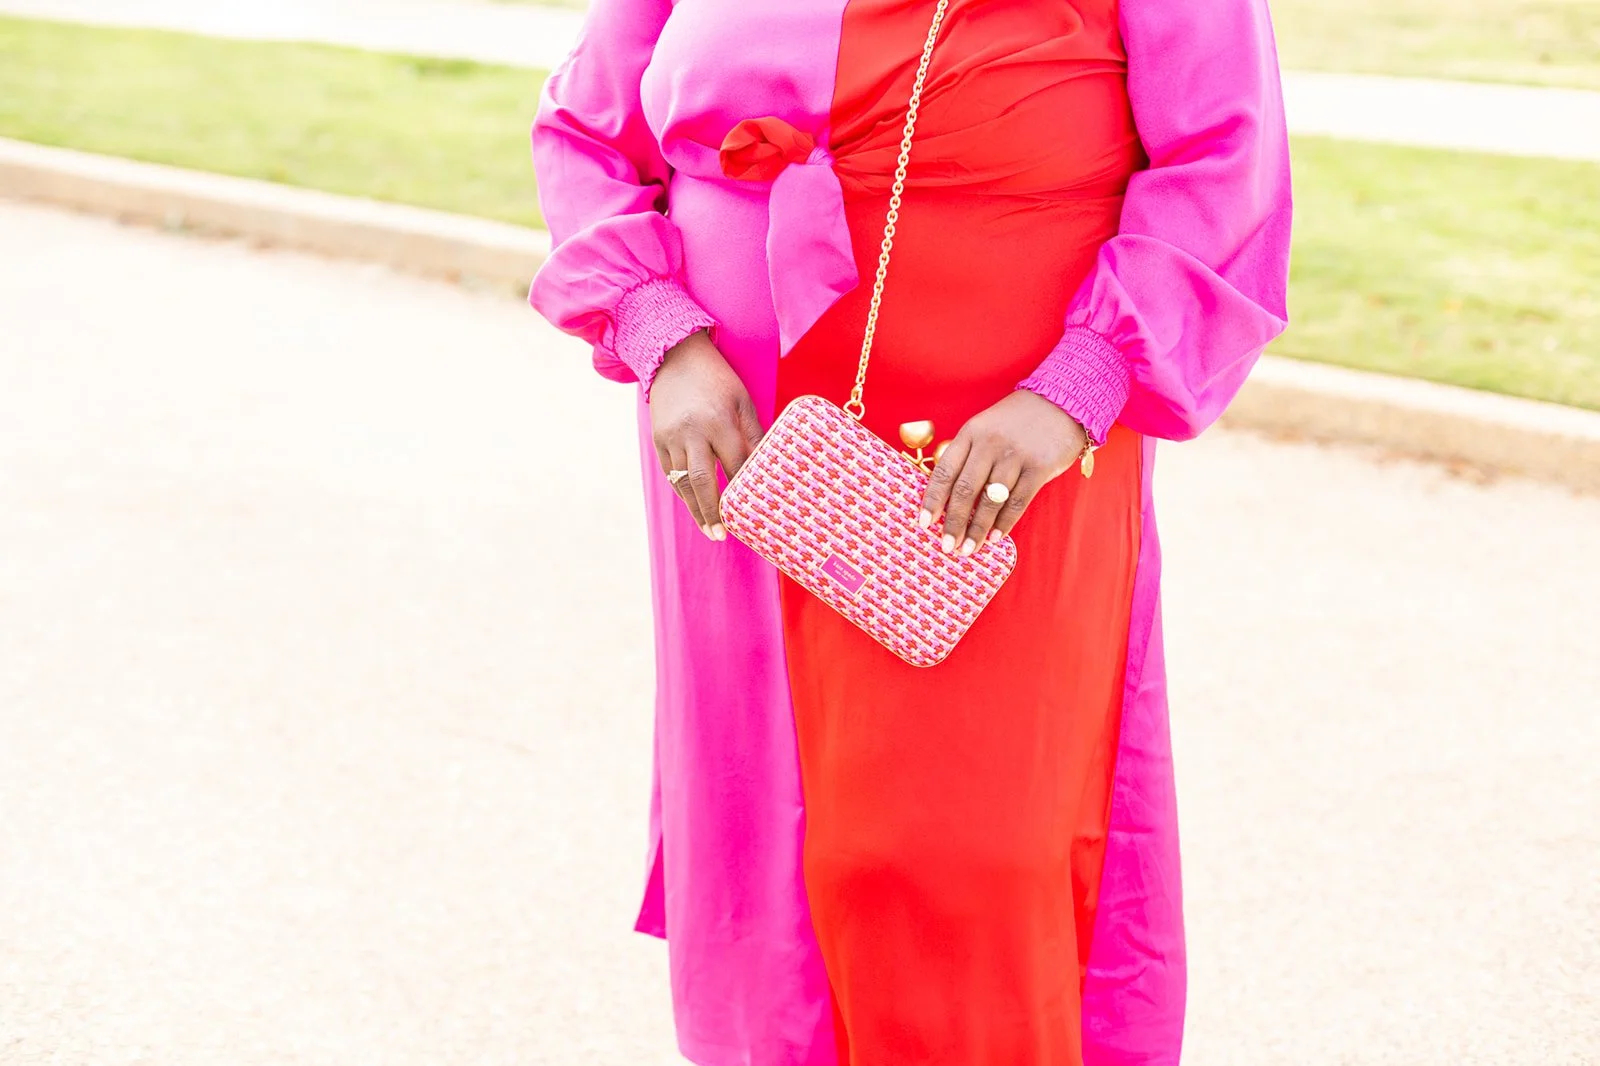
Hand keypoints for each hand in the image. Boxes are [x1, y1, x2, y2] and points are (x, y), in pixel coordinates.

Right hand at [650, 330, 762, 539]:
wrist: (674, 355)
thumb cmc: (717, 379)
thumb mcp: (743, 401)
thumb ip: (754, 434)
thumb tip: (768, 467)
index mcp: (719, 420)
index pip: (735, 464)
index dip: (744, 490)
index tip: (754, 511)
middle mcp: (692, 431)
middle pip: (704, 480)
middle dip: (713, 511)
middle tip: (723, 535)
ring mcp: (671, 437)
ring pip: (683, 481)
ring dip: (696, 509)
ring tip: (710, 530)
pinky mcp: (658, 439)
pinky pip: (670, 472)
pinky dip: (683, 492)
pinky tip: (695, 507)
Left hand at [918, 391, 1088, 555]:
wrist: (1062, 401)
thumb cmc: (1017, 420)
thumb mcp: (985, 427)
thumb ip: (968, 454)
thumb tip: (948, 498)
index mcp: (971, 433)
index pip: (944, 471)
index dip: (932, 500)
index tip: (923, 523)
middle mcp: (990, 444)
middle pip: (965, 490)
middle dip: (953, 523)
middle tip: (946, 546)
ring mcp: (1015, 456)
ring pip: (990, 500)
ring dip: (978, 529)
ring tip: (968, 549)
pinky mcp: (1039, 467)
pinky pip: (1017, 502)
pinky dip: (1004, 523)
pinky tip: (995, 538)